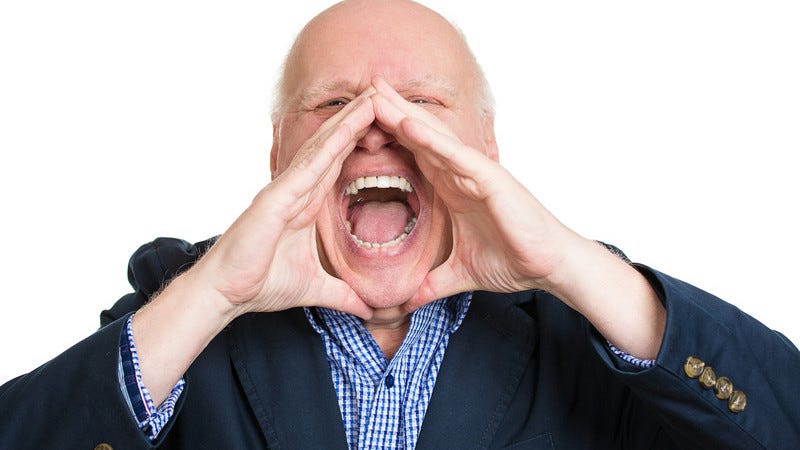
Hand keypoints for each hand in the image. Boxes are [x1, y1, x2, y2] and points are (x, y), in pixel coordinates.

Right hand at [192, 87, 376, 319]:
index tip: (386, 125)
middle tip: (384, 93)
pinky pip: (309, 166)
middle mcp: (298, 190)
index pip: (339, 166)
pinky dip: (331, 145)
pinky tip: (351, 127)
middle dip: (359, 121)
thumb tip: (370, 310)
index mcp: (307, 205)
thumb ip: (343, 295)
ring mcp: (287, 190)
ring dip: (349, 122)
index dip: (361, 143)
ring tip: (374, 97)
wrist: (227, 293)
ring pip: (324, 147)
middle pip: (334, 147)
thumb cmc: (261, 284)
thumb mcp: (316, 289)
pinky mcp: (277, 197)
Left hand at [370, 76, 579, 310]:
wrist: (550, 267)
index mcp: (453, 189)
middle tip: (365, 86)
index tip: (361, 120)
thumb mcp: (458, 274)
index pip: (415, 156)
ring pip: (433, 138)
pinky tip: (407, 124)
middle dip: (392, 112)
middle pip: (420, 137)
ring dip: (404, 114)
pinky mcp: (491, 180)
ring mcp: (476, 173)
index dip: (390, 136)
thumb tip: (405, 303)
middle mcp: (462, 175)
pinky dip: (431, 140)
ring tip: (376, 92)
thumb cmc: (513, 260)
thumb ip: (431, 284)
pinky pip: (455, 156)